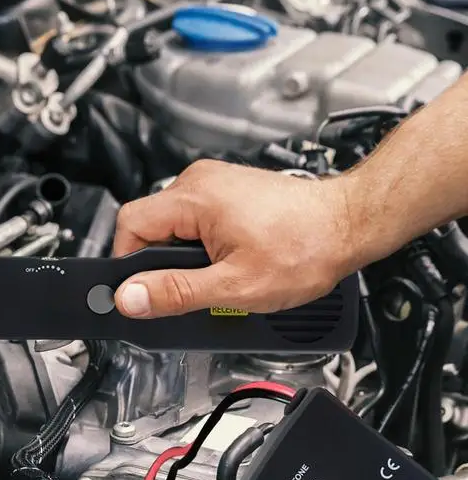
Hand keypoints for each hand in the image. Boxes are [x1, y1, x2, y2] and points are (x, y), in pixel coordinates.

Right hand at [112, 160, 357, 317]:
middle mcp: (199, 182)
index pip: (129, 225)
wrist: (351, 224)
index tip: (142, 291)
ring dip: (182, 256)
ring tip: (214, 275)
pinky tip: (226, 261)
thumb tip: (131, 297)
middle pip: (149, 225)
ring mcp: (215, 183)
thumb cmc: (306, 248)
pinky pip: (194, 220)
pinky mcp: (228, 192)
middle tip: (188, 289)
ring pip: (172, 225)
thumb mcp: (234, 286)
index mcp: (193, 198)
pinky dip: (200, 246)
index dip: (129, 263)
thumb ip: (176, 292)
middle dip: (160, 263)